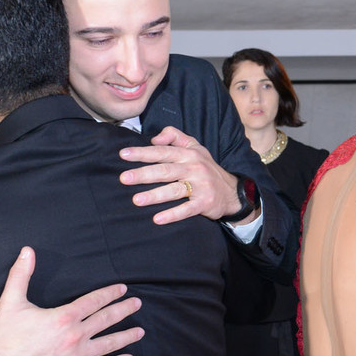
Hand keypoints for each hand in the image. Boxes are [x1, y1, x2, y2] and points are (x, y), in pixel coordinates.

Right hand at [0, 247, 143, 355]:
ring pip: (109, 343)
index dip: (110, 293)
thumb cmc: (5, 338)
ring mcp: (78, 355)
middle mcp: (76, 335)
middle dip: (124, 310)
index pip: (94, 301)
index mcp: (64, 317)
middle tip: (137, 304)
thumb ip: (21, 275)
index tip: (123, 289)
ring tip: (141, 331)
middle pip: (107, 319)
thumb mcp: (10, 302)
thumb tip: (27, 251)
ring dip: (126, 336)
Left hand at [118, 126, 250, 224]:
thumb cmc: (206, 169)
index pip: (162, 152)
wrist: (232, 191)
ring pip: (174, 190)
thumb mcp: (195, 147)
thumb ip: (174, 136)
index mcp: (189, 154)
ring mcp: (200, 186)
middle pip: (166, 171)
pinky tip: (157, 219)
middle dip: (144, 174)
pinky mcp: (205, 203)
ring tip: (137, 200)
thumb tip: (154, 138)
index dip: (143, 153)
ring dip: (155, 195)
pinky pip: (187, 209)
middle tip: (124, 178)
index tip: (123, 155)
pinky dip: (173, 214)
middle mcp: (194, 168)